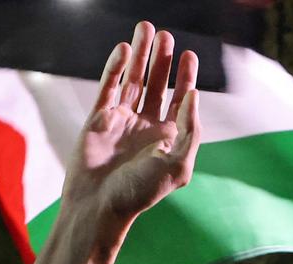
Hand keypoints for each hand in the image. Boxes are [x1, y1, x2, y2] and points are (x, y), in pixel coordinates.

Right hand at [15, 21, 200, 263]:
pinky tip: (124, 49)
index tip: (189, 55)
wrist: (99, 206)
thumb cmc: (140, 193)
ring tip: (146, 29)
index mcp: (168, 139)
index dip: (186, 77)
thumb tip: (193, 95)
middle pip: (157, 85)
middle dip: (162, 60)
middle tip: (166, 35)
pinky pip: (109, 87)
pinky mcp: (99, 119)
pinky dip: (115, 68)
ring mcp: (122, 121)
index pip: (181, 101)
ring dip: (140, 56)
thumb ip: (189, 131)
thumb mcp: (177, 165)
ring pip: (133, 81)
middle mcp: (146, 127)